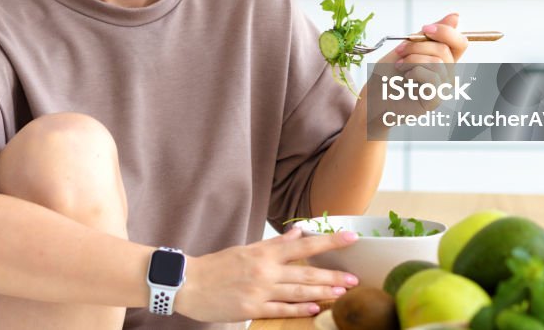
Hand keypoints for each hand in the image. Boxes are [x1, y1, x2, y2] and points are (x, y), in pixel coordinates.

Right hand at [174, 227, 359, 321]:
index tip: (351, 238)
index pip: (304, 245)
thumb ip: (274, 244)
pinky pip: (281, 310)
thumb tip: (297, 233)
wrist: (188, 283)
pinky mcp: (252, 309)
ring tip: (342, 292)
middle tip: (354, 278)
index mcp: (264, 253)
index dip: (329, 242)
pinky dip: (300, 310)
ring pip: (298, 292)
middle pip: (306, 273)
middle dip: (333, 275)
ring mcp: (260, 291)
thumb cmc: (217, 266)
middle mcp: (265, 271)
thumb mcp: (246, 249)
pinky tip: (315, 309)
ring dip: (323, 293)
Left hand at [371, 13, 467, 118]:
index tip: (425, 28)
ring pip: (438, 61)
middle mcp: (446, 74)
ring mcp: (442, 88)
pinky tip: (405, 79)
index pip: (460, 42)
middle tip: (399, 52)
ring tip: (400, 67)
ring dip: (412, 60)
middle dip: (417, 46)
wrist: (372, 97)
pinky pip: (433, 77)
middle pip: (445, 49)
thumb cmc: (387, 74)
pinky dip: (414, 73)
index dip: (446, 31)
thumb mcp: (407, 47)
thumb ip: (429, 35)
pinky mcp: (436, 100)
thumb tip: (456, 17)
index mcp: (442, 60)